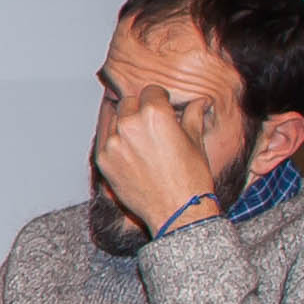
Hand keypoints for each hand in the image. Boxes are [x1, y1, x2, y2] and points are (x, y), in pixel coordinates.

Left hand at [95, 81, 223, 238]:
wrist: (177, 212)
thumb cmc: (190, 179)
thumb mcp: (196, 142)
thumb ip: (193, 116)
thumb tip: (199, 102)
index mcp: (154, 114)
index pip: (150, 91)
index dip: (159, 99)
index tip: (162, 106)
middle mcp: (129, 124)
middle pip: (129, 102)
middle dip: (140, 109)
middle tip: (151, 124)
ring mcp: (113, 143)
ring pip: (113, 119)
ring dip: (124, 124)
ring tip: (140, 138)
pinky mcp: (103, 160)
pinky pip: (104, 140)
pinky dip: (114, 141)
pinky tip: (129, 151)